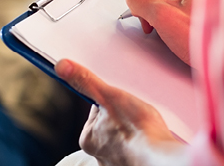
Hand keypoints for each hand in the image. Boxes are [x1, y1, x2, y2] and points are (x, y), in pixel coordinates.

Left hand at [55, 60, 185, 165]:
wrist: (162, 158)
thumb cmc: (137, 129)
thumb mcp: (108, 96)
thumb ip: (85, 81)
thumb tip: (61, 66)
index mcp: (88, 139)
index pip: (97, 110)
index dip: (111, 100)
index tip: (122, 101)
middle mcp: (99, 155)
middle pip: (110, 124)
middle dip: (122, 117)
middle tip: (135, 115)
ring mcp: (118, 163)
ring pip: (124, 138)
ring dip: (133, 132)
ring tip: (144, 128)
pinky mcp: (134, 165)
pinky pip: (137, 150)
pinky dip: (142, 143)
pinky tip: (149, 139)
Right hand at [125, 0, 201, 64]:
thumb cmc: (208, 43)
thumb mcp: (164, 18)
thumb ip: (140, 1)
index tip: (145, 4)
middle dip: (149, 0)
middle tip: (150, 21)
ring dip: (156, 12)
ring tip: (162, 29)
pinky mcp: (196, 11)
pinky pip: (172, 6)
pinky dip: (164, 18)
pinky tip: (169, 32)